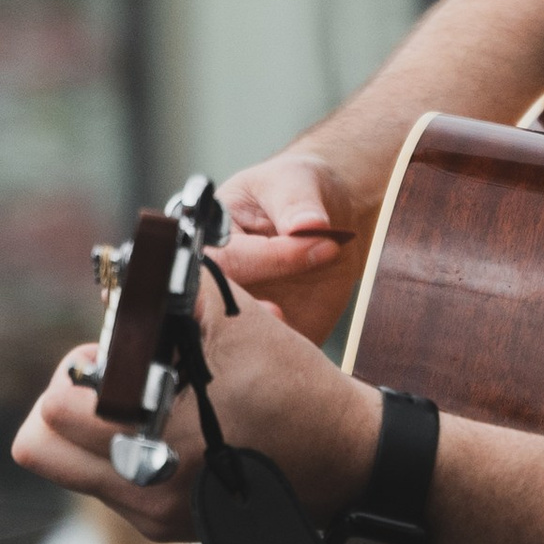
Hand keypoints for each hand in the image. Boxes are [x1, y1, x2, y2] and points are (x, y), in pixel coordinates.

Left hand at [11, 281, 381, 541]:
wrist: (344, 455)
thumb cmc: (295, 389)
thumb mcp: (240, 323)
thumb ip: (176, 290)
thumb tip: (131, 268)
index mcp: (160, 439)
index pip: (56, 409)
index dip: (84, 369)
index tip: (123, 355)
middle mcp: (148, 487)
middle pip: (40, 443)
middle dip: (70, 399)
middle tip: (117, 378)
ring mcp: (153, 513)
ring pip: (65, 467)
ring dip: (85, 430)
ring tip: (136, 404)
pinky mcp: (164, 525)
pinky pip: (103, 484)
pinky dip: (116, 451)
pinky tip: (164, 427)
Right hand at [216, 151, 364, 344]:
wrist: (334, 216)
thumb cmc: (298, 189)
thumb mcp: (296, 181)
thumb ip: (297, 201)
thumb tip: (309, 223)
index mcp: (210, 239)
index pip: (232, 258)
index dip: (273, 258)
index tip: (321, 245)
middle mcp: (218, 281)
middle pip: (220, 308)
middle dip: (249, 316)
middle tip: (283, 314)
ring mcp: (243, 311)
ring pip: (241, 339)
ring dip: (265, 345)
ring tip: (291, 346)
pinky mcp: (273, 335)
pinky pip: (274, 357)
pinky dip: (287, 363)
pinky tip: (303, 360)